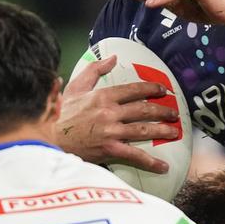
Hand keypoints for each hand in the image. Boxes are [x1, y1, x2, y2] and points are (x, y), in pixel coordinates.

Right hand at [55, 54, 178, 172]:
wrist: (51, 139)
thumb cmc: (61, 114)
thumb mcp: (75, 87)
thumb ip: (94, 70)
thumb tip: (112, 58)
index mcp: (103, 96)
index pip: (134, 90)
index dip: (151, 89)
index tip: (163, 90)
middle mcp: (110, 112)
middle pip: (143, 109)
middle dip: (162, 110)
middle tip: (173, 113)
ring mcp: (111, 131)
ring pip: (143, 129)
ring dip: (162, 130)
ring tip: (173, 131)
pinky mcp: (109, 149)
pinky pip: (135, 155)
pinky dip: (151, 161)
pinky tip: (163, 166)